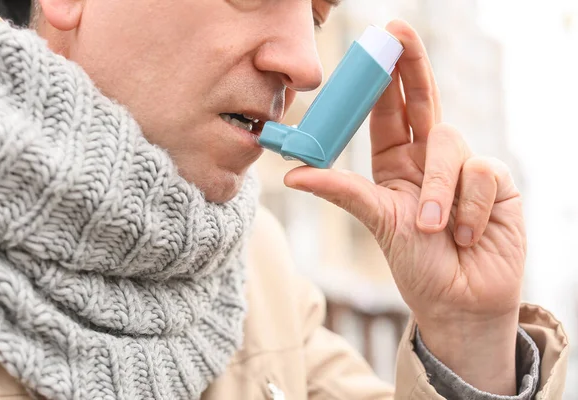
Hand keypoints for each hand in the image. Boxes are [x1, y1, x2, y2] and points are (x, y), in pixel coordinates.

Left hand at [285, 20, 524, 394]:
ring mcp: (464, 169)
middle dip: (412, 66)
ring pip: (449, 145)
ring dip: (437, 189)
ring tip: (431, 228)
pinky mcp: (497, 183)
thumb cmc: (417, 264)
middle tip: (399, 32)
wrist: (459, 303)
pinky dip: (469, 208)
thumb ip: (339, 190)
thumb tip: (290, 173)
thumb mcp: (375, 219)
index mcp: (396, 164)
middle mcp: (429, 160)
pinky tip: (466, 235)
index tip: (379, 41)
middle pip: (424, 101)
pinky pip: (482, 173)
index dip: (385, 77)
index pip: (390, 111)